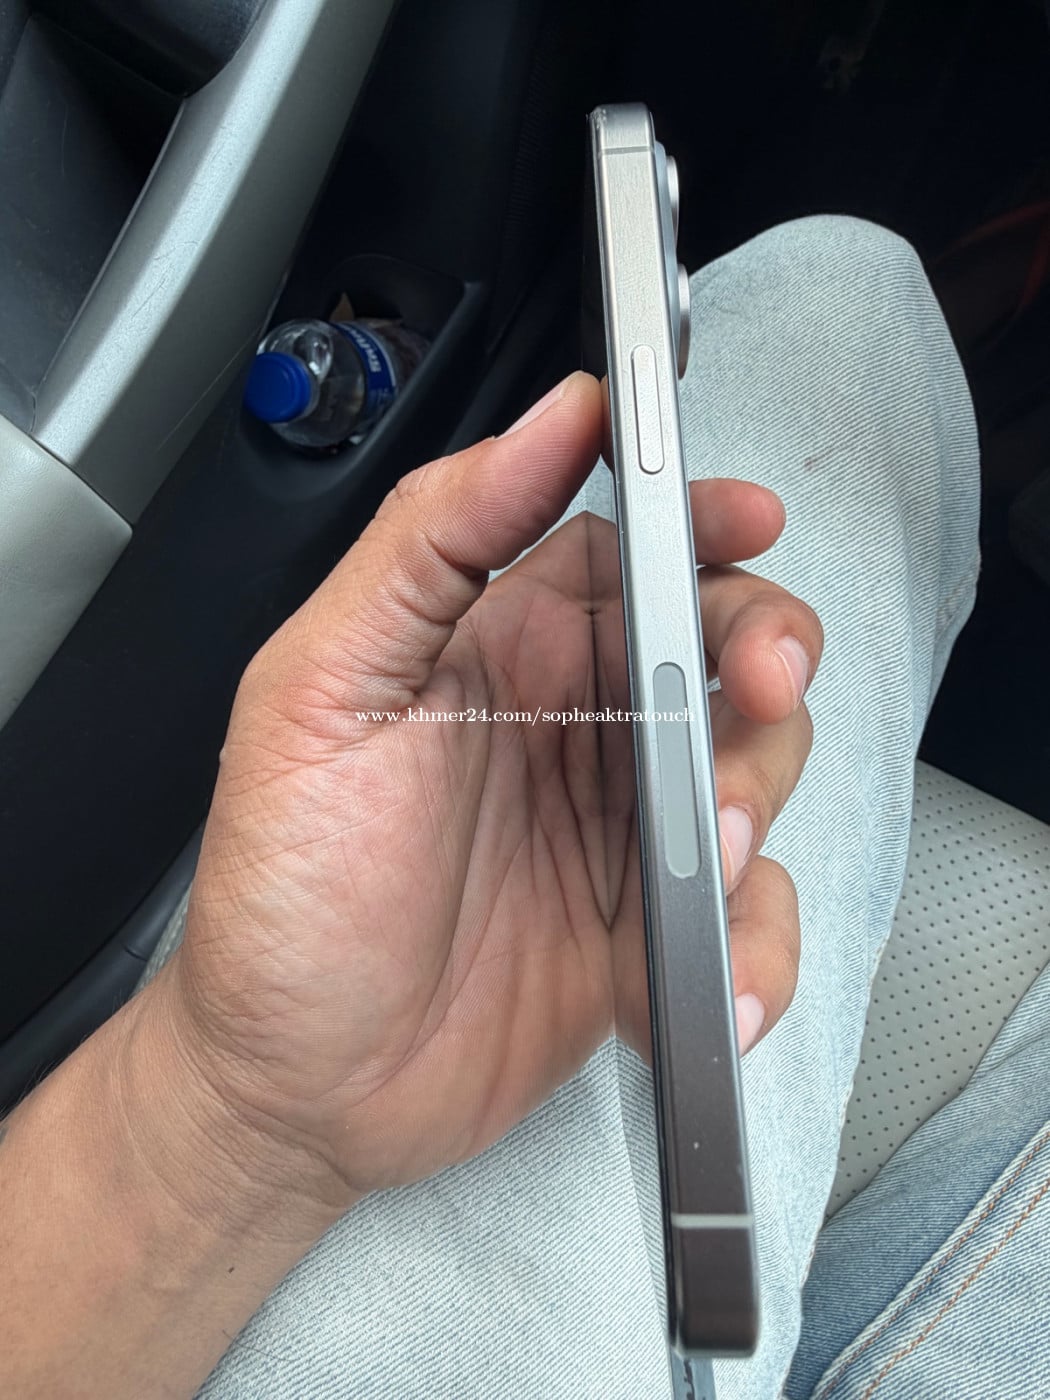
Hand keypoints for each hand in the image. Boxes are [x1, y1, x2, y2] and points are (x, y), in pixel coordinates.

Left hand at [154, 371, 821, 1211]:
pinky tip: (704, 984)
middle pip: (716, 649)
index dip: (698, 523)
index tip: (748, 520)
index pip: (624, 552)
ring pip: (750, 771)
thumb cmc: (284, 896)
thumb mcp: (321, 692)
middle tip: (760, 689)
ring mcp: (618, 834)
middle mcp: (571, 730)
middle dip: (764, 653)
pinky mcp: (649, 935)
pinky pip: (743, 917)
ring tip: (707, 857)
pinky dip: (753, 946)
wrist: (291, 1090)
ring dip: (759, 800)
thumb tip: (543, 425)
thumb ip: (428, 544)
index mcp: (496, 653)